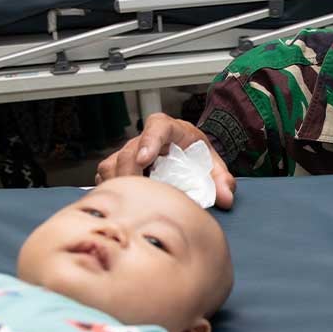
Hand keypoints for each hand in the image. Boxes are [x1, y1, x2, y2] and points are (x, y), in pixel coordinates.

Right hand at [95, 113, 236, 208]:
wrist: (187, 152)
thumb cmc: (197, 154)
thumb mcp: (213, 164)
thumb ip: (222, 179)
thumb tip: (226, 197)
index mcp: (171, 129)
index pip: (157, 127)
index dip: (149, 141)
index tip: (145, 159)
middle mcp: (146, 138)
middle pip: (129, 151)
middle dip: (130, 174)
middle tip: (138, 196)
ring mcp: (130, 151)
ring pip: (112, 164)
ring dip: (119, 184)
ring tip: (131, 203)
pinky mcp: (119, 165)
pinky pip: (106, 176)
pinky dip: (111, 190)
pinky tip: (122, 204)